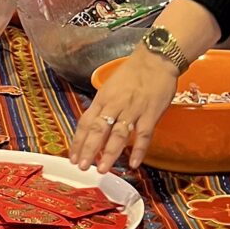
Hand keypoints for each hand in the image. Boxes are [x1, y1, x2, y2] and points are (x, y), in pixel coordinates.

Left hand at [69, 48, 179, 172]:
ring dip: (109, 153)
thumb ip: (103, 107)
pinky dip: (139, 150)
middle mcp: (115, 105)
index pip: (86, 122)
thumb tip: (94, 128)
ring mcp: (134, 110)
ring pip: (119, 134)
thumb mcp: (110, 87)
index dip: (78, 141)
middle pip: (99, 129)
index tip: (72, 157)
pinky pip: (144, 135)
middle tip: (82, 166)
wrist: (156, 59)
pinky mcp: (151, 113)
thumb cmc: (132, 73)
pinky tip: (133, 164)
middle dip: (89, 149)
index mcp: (103, 98)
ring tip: (102, 169)